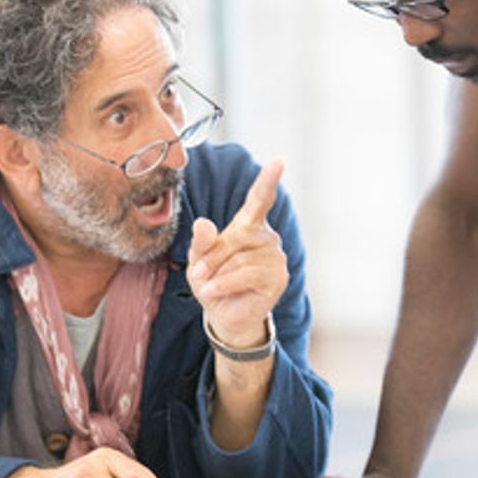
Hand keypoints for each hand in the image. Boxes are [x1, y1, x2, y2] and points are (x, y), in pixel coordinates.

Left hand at [187, 160, 287, 348]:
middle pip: (236, 237)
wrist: (223, 316)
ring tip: (213, 286)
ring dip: (218, 274)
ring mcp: (276, 257)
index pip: (259, 200)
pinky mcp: (278, 277)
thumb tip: (203, 223)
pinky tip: (217, 292)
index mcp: (249, 225)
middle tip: (200, 273)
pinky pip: (247, 274)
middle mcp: (267, 237)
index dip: (268, 181)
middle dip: (212, 257)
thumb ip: (201, 242)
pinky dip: (225, 283)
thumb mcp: (198, 259)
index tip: (278, 162)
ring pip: (240, 258)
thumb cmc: (213, 281)